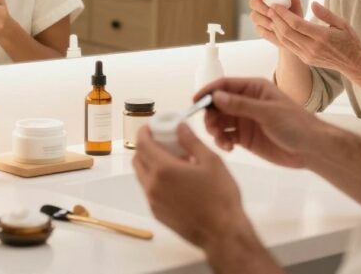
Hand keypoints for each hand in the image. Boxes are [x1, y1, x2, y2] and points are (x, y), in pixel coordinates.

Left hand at [133, 123, 251, 251]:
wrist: (223, 233)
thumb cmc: (220, 198)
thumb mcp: (211, 162)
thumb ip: (192, 141)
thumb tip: (180, 127)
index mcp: (164, 169)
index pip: (142, 144)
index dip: (144, 132)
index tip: (151, 128)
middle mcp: (153, 185)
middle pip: (138, 159)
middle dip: (146, 147)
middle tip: (163, 143)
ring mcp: (153, 201)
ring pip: (142, 176)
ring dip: (150, 164)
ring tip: (173, 163)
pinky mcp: (157, 213)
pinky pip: (149, 191)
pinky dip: (155, 181)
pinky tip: (175, 182)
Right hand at [194, 78, 325, 168]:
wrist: (312, 149)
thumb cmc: (295, 124)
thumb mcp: (268, 112)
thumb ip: (241, 105)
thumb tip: (216, 96)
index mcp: (253, 89)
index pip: (224, 86)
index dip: (208, 92)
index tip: (195, 102)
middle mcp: (246, 102)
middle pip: (218, 104)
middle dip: (210, 114)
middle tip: (211, 127)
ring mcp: (245, 120)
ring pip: (220, 121)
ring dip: (215, 129)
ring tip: (220, 140)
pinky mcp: (245, 138)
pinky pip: (226, 136)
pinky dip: (222, 141)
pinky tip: (228, 147)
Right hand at [248, 0, 302, 45]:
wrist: (295, 32)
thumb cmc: (294, 16)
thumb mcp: (296, 8)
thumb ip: (295, 1)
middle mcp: (258, 5)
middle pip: (252, 2)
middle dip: (261, 7)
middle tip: (271, 12)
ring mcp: (257, 16)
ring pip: (254, 16)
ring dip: (265, 20)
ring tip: (276, 23)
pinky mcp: (258, 28)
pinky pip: (258, 28)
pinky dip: (267, 30)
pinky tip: (274, 31)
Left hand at [268, 1, 360, 74]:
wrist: (352, 63)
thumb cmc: (349, 40)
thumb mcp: (342, 24)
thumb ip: (326, 13)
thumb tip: (312, 3)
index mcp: (322, 36)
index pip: (296, 24)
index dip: (283, 14)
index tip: (276, 5)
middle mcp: (312, 47)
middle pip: (287, 32)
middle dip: (276, 19)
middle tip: (270, 9)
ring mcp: (308, 55)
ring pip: (285, 41)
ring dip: (276, 28)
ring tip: (272, 17)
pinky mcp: (305, 59)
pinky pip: (289, 47)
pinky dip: (281, 37)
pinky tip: (278, 28)